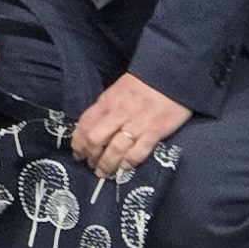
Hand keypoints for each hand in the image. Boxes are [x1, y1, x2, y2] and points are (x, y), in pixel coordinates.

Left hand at [72, 72, 191, 178]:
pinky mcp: (154, 132)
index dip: (77, 142)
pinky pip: (137, 152)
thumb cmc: (144, 83)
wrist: (171, 74)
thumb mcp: (117, 90)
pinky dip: (128, 163)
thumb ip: (106, 107)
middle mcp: (118, 114)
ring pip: (114, 149)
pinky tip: (124, 168)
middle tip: (91, 165)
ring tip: (104, 173)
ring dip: (106, 164)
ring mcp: (136, 124)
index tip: (77, 153)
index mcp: (107, 102)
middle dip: (90, 156)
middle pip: (95, 139)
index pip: (85, 124)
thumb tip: (95, 126)